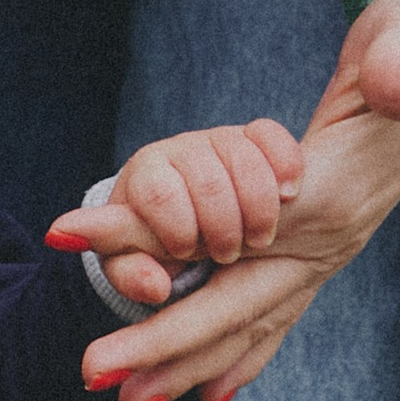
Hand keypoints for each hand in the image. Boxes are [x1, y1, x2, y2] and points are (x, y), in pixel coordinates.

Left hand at [45, 118, 302, 308]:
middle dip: (220, 227)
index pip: (156, 194)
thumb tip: (111, 263)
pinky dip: (284, 167)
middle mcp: (179, 151)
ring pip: (242, 158)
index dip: (176, 229)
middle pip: (206, 181)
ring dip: (257, 209)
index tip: (185, 253)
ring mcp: (220, 139)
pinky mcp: (258, 135)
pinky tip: (287, 194)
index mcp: (144, 178)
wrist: (205, 224)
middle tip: (225, 255)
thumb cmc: (163, 249)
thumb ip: (126, 265)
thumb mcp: (142, 264)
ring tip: (257, 240)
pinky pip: (271, 135)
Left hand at [68, 0, 399, 400]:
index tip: (76, 247)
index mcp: (336, 191)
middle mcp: (334, 236)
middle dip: (164, 346)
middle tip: (93, 379)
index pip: (240, 236)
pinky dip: (240, 356)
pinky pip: (276, 316)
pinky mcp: (325, 244)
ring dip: (189, 368)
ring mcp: (332, 249)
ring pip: (251, 324)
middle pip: (240, 306)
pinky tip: (210, 394)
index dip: (159, 243)